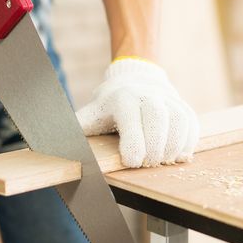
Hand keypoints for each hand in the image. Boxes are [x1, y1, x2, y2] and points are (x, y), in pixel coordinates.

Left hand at [76, 58, 199, 167]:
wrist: (134, 78)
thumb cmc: (108, 107)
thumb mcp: (89, 115)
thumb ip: (75, 131)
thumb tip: (51, 145)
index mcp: (122, 98)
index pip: (131, 119)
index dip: (134, 143)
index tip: (132, 162)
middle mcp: (148, 94)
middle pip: (159, 119)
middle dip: (154, 147)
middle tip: (148, 164)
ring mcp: (169, 99)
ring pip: (179, 122)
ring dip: (173, 147)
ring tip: (162, 161)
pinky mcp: (183, 107)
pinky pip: (192, 124)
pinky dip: (187, 143)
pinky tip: (176, 155)